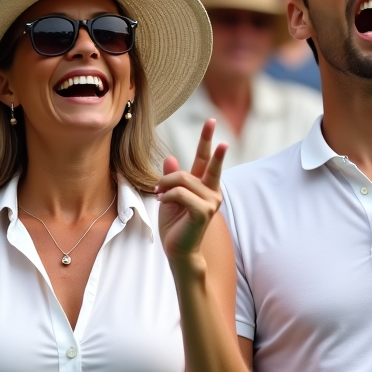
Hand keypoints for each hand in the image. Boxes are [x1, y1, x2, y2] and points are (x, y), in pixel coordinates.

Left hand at [156, 119, 226, 261]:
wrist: (178, 250)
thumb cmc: (176, 226)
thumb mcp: (169, 198)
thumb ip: (172, 179)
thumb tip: (170, 158)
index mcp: (204, 187)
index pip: (206, 159)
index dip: (208, 140)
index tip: (212, 122)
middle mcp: (212, 191)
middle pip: (205, 161)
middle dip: (208, 140)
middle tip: (212, 121)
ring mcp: (211, 201)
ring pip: (183, 179)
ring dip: (165, 185)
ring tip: (159, 195)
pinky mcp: (204, 211)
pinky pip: (180, 193)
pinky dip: (168, 196)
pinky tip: (163, 202)